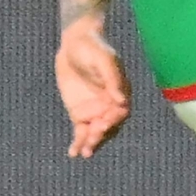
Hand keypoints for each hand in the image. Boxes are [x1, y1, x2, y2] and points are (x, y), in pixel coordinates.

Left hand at [57, 19, 130, 157]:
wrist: (75, 43)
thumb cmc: (92, 47)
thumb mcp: (103, 59)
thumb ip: (112, 78)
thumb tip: (121, 99)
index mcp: (120, 91)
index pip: (121, 111)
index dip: (114, 119)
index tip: (102, 124)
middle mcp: (110, 103)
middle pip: (110, 125)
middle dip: (101, 134)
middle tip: (91, 141)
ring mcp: (95, 109)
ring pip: (96, 131)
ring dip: (91, 143)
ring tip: (84, 152)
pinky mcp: (80, 113)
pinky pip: (81, 131)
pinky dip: (78, 142)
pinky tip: (73, 152)